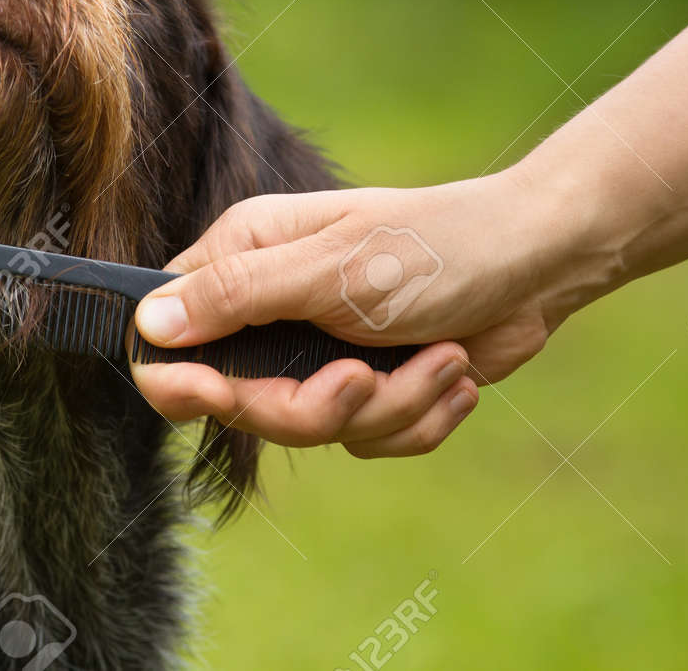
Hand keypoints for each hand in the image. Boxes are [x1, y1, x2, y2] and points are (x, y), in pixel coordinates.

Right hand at [129, 172, 564, 455]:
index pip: (168, 336)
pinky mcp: (369, 386)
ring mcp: (320, 353)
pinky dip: (417, 418)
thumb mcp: (332, 270)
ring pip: (315, 431)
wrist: (539, 266)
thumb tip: (149, 322)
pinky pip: (368, 440)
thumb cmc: (438, 246)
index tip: (223, 394)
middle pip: (244, 405)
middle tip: (365, 376)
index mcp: (246, 261)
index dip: (183, 380)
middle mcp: (273, 309)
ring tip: (440, 359)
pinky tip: (452, 370)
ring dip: (389, 408)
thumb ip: (238, 297)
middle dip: (316, 407)